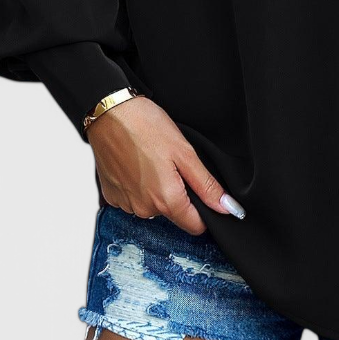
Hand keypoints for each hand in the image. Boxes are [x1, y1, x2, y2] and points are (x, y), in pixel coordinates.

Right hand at [85, 95, 244, 233]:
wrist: (109, 113)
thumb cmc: (146, 127)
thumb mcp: (185, 153)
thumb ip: (207, 186)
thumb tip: (228, 209)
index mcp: (166, 200)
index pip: (195, 226)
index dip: (204, 212)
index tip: (201, 192)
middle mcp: (143, 209)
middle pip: (173, 214)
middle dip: (179, 195)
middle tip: (172, 165)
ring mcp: (125, 204)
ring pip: (152, 206)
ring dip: (156, 190)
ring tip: (152, 161)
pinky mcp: (110, 196)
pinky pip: (133, 199)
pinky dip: (138, 186)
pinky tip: (136, 165)